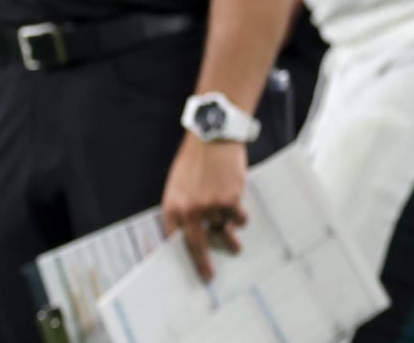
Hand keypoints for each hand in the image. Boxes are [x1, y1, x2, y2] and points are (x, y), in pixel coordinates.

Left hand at [160, 133, 248, 280]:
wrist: (213, 137)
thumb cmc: (196, 159)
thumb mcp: (179, 183)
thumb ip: (184, 207)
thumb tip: (193, 231)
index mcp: (172, 204)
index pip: (173, 238)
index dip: (179, 255)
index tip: (186, 268)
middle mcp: (189, 209)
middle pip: (196, 245)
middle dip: (203, 264)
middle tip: (209, 276)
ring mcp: (209, 207)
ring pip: (223, 231)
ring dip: (229, 236)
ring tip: (234, 244)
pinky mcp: (230, 202)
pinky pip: (239, 219)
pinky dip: (240, 215)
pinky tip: (237, 199)